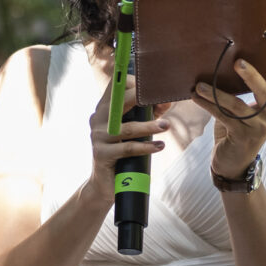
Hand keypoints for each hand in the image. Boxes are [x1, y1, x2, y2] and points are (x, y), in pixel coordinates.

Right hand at [85, 74, 169, 204]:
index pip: (116, 86)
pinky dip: (146, 147)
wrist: (105, 183)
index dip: (134, 83)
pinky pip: (127, 149)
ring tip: (167, 126)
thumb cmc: (124, 152)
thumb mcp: (137, 129)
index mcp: (105, 108)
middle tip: (161, 100)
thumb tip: (167, 101)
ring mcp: (98, 136)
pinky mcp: (101, 154)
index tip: (154, 86)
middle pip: (120, 101)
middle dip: (141, 98)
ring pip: (127, 128)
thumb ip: (149, 114)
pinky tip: (159, 146)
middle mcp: (98, 119)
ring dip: (149, 127)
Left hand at [193, 59, 265, 180]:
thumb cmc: (240, 131)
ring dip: (216, 93)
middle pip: (263, 91)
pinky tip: (197, 97)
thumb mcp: (252, 111)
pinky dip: (209, 106)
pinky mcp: (244, 137)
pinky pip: (224, 117)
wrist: (234, 164)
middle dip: (250, 75)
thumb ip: (256, 91)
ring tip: (199, 85)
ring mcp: (260, 128)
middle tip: (237, 61)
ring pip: (237, 105)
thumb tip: (244, 61)